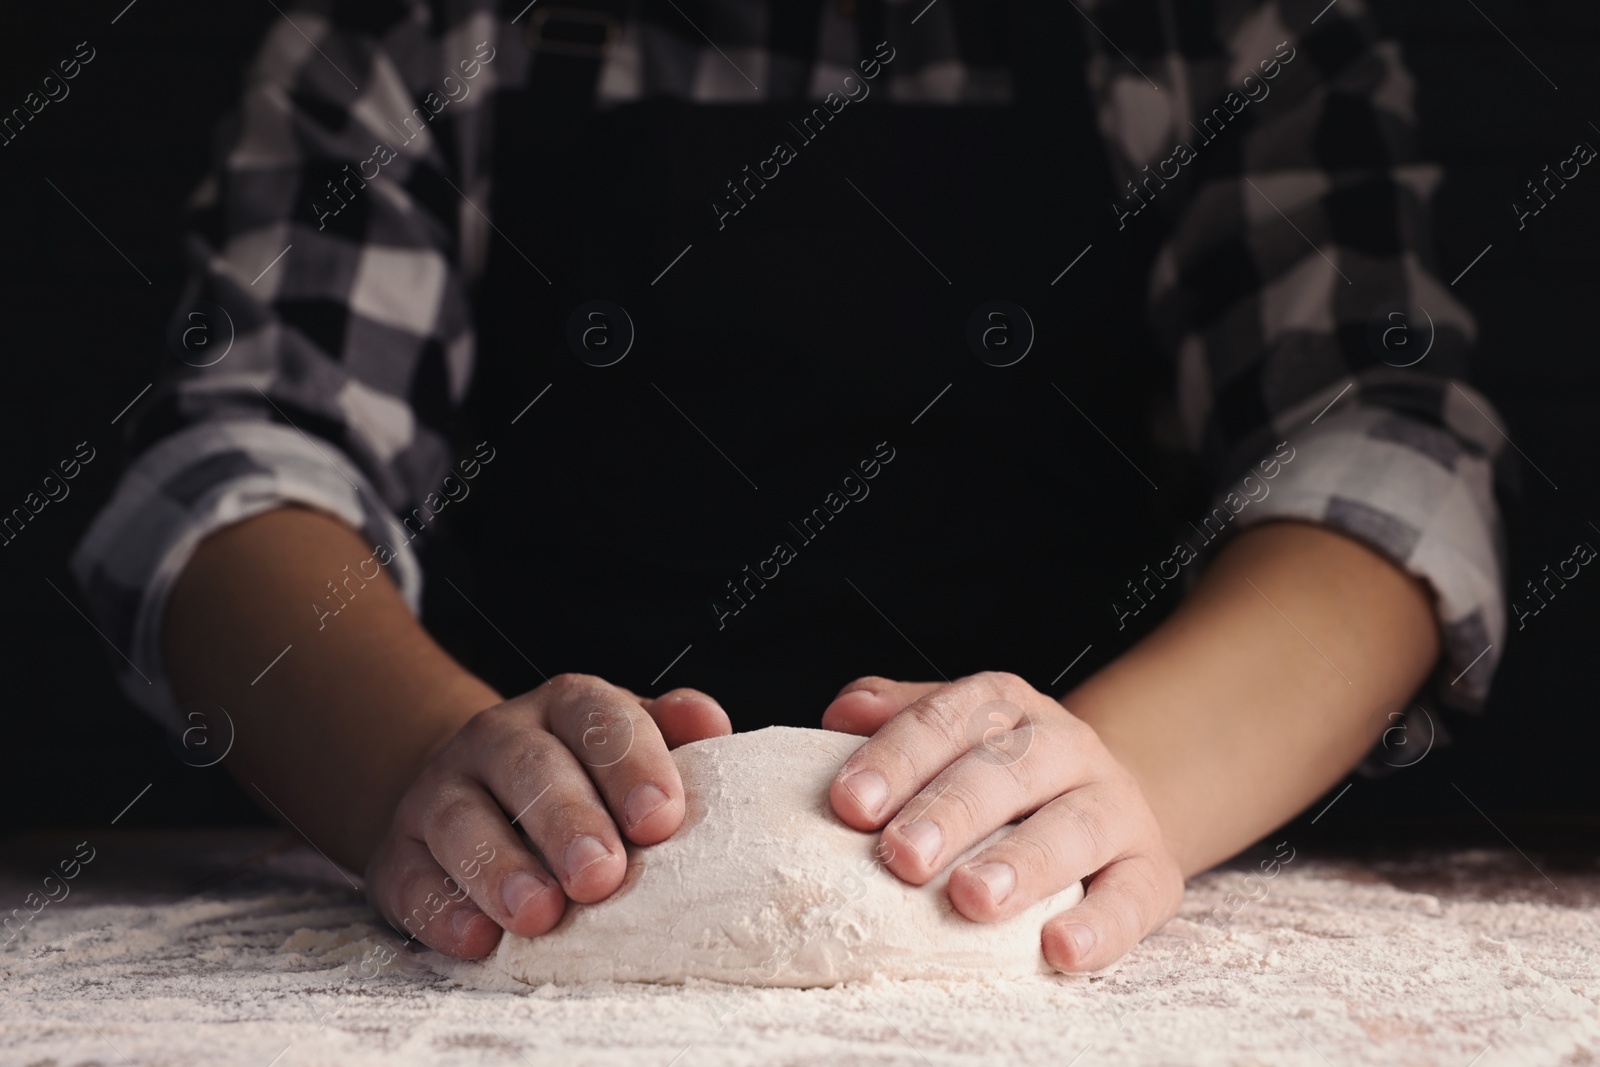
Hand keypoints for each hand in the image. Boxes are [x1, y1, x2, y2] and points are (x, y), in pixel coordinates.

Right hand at [364, 675, 729, 957]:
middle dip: (567, 822)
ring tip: (539, 914)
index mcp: (565, 708)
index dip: (631, 765)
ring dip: (501, 869)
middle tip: (602, 876)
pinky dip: (441, 910)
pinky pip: (411, 877)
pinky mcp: (398, 853)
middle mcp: (498, 739)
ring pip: (462, 820)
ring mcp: (441, 792)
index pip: (598, 718)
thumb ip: (672, 734)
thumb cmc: (581, 779)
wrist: (476, 792)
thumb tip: (710, 723)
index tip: (659, 820)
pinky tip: (477, 939)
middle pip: (530, 768)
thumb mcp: (629, 746)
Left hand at [823, 672, 1183, 970]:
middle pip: (1008, 768)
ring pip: (1074, 826)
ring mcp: (1115, 806)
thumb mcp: (952, 738)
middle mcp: (1064, 745)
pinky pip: (1133, 895)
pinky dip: (1101, 925)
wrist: (1104, 807)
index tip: (849, 803)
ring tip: (973, 898)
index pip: (947, 719)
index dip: (897, 758)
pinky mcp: (1152, 872)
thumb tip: (840, 715)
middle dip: (951, 811)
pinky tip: (1060, 949)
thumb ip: (897, 721)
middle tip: (902, 856)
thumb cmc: (1003, 780)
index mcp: (1004, 708)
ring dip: (1023, 863)